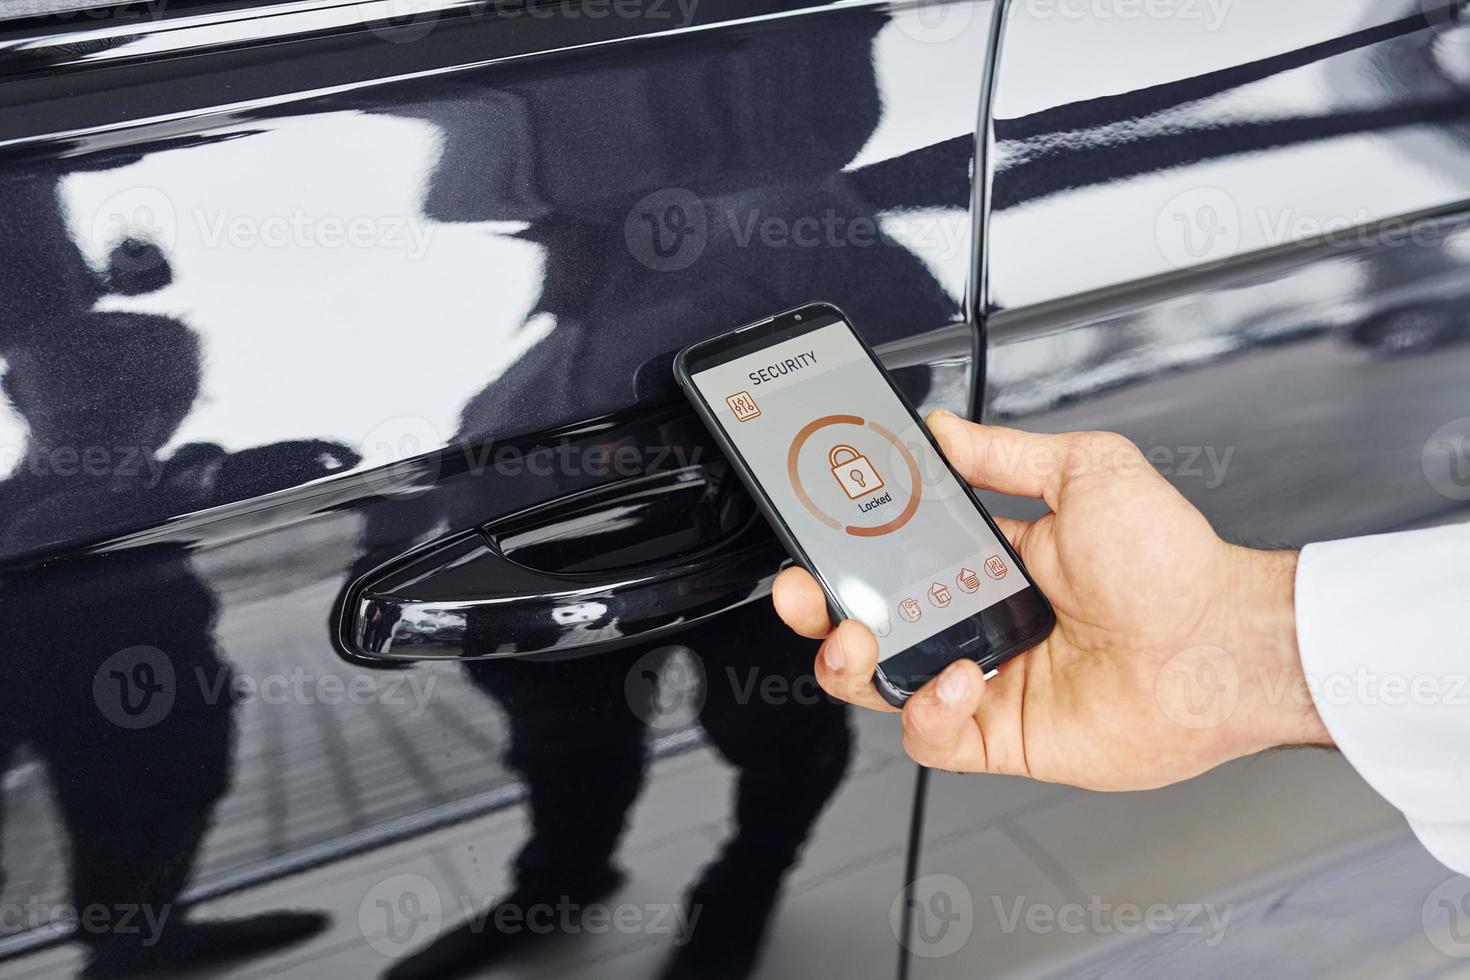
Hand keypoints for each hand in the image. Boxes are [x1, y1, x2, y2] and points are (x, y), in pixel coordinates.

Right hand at [772, 411, 1332, 790]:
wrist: (1224, 641)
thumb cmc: (1172, 562)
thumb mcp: (1085, 471)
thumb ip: (1004, 452)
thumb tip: (943, 427)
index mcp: (992, 562)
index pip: (895, 558)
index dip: (847, 551)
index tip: (817, 532)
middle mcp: (982, 622)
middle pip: (872, 624)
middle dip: (820, 611)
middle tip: (806, 594)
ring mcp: (989, 681)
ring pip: (885, 685)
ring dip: (852, 664)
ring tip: (859, 638)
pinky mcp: (1004, 736)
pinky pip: (936, 736)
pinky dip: (929, 711)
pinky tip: (959, 677)